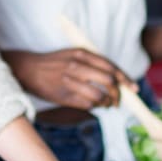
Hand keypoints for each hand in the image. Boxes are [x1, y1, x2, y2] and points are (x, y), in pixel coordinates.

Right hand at [2, 49, 135, 109]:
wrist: (28, 69)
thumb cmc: (54, 63)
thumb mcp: (73, 55)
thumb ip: (92, 63)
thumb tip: (115, 78)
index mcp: (82, 54)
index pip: (110, 67)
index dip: (124, 79)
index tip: (133, 88)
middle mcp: (77, 66)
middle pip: (108, 82)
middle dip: (118, 94)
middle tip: (118, 100)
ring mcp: (69, 82)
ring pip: (99, 96)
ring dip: (107, 103)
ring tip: (107, 105)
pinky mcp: (63, 96)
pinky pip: (87, 105)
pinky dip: (95, 107)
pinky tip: (94, 106)